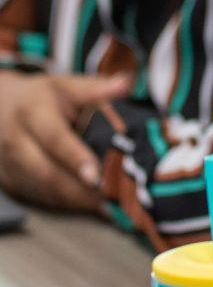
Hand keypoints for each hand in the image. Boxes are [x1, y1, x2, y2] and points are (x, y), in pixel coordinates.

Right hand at [0, 70, 130, 209]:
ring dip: (76, 199)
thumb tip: (125, 83)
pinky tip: (90, 203)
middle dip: (79, 188)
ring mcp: (10, 165)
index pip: (54, 138)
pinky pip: (40, 197)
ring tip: (108, 203)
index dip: (75, 157)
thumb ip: (96, 88)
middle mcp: (16, 141)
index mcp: (33, 112)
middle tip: (112, 196)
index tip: (96, 176)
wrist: (1, 106)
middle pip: (46, 172)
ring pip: (43, 190)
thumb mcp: (66, 85)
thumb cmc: (43, 96)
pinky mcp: (10, 182)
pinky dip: (66, 202)